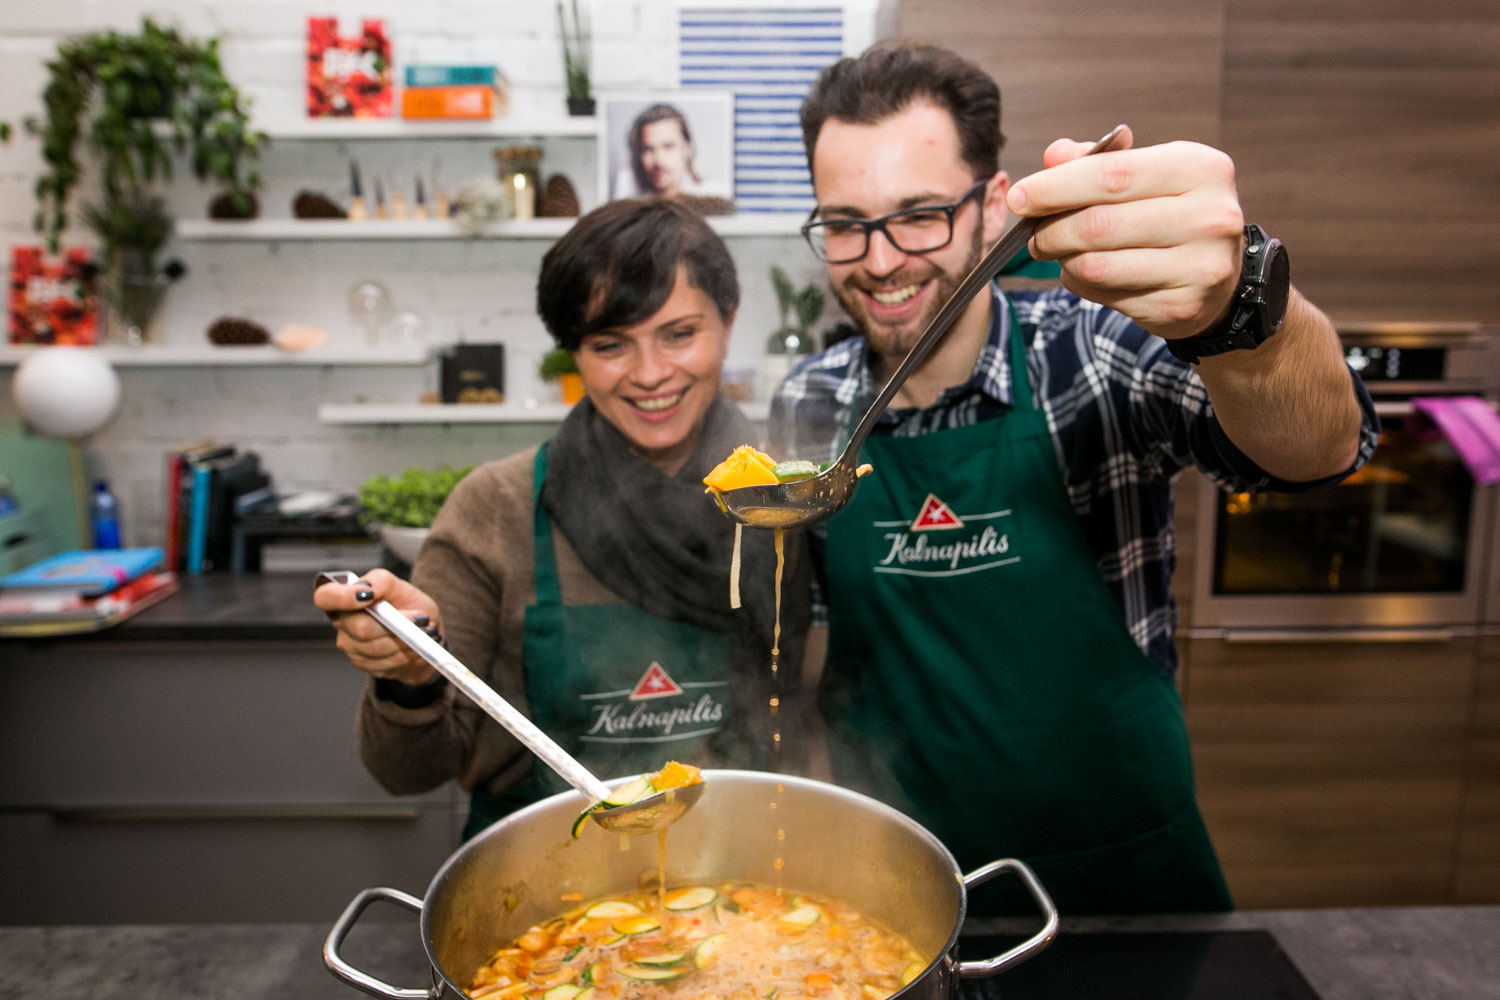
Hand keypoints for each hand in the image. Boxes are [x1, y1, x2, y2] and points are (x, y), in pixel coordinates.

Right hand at [313, 568, 441, 684]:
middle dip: (397, 624)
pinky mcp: (364, 664)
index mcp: (343, 598)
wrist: (421, 632)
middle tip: (422, 618)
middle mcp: (341, 623)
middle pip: (362, 628)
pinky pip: (387, 663)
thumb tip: (370, 588)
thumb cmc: (406, 605)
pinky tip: (417, 645)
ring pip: (378, 648)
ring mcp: (351, 646)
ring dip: (407, 640)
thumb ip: (381, 581)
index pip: (325, 597)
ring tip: (424, 631)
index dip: (343, 598)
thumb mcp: (398, 586)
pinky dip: (408, 653)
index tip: (369, 596)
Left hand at [1007, 127, 1244, 341]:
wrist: (1219, 275)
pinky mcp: (1181, 306)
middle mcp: (1209, 216)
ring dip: (1064, 260)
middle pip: (1099, 224)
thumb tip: (1054, 155)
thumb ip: (1097, 162)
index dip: (1056, 186)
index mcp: (1200, 169)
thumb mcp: (1145, 174)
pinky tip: (1087, 274)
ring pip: (1097, 264)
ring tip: (1059, 252)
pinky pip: (1106, 296)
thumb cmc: (1171, 213)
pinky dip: (1082, 285)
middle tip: (1034, 234)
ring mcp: (1200, 265)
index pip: (1112, 174)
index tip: (1020, 196)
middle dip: (1052, 229)